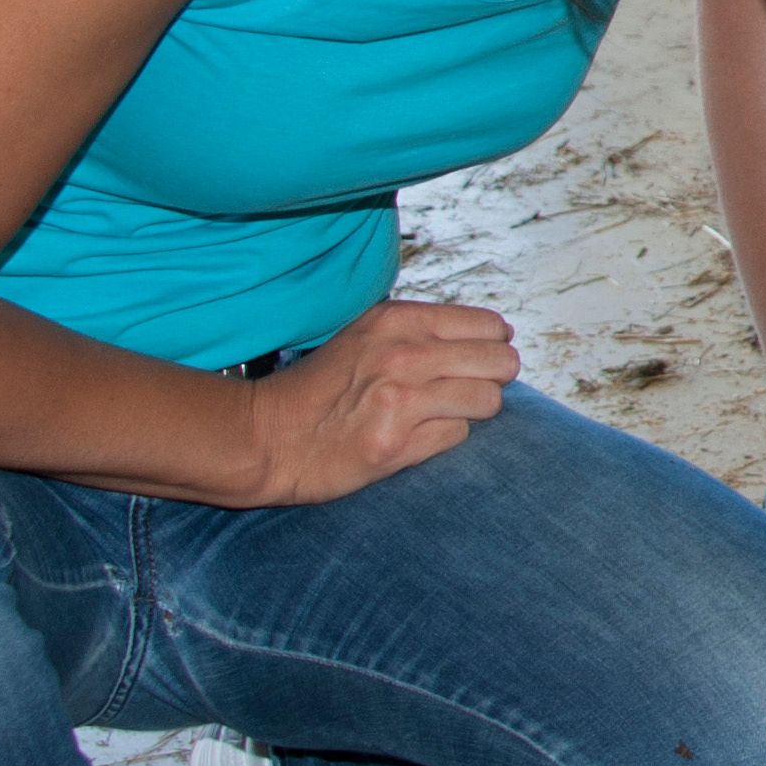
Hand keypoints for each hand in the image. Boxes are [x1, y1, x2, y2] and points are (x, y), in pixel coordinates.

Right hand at [235, 300, 520, 503]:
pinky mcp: (396, 445)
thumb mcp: (365, 336)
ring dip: (473, 411)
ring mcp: (401, 400)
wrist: (265, 436)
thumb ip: (420, 331)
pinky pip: (458, 436)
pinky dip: (446, 438)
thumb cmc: (319, 387)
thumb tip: (494, 336)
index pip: (489, 326)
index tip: (478, 361)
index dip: (492, 346)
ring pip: (488, 400)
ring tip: (444, 414)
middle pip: (500, 363)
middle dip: (492, 379)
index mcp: (398, 320)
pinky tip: (417, 436)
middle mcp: (404, 354)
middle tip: (470, 391)